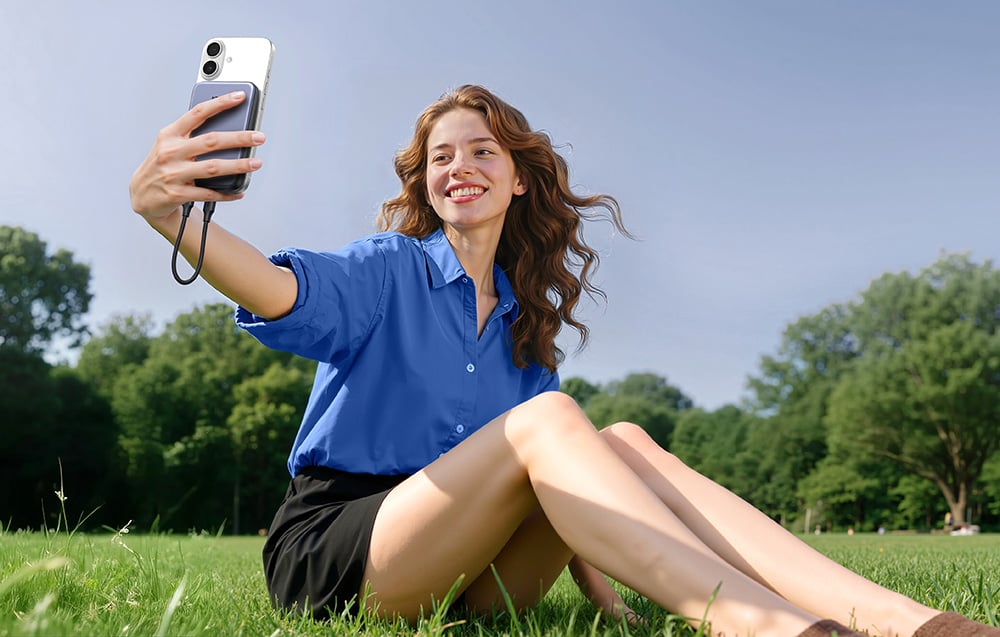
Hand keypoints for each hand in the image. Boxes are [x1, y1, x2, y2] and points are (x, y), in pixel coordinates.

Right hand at [129, 90, 265, 220]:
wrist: (141, 195)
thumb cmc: (162, 166)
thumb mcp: (170, 145)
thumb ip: (193, 136)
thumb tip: (229, 129)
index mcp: (170, 135)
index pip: (197, 113)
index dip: (220, 103)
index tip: (240, 96)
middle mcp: (171, 152)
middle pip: (211, 141)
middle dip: (239, 138)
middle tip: (259, 137)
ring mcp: (173, 174)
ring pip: (213, 167)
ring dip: (238, 165)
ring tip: (256, 163)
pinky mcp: (177, 194)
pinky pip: (208, 193)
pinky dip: (226, 193)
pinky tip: (239, 191)